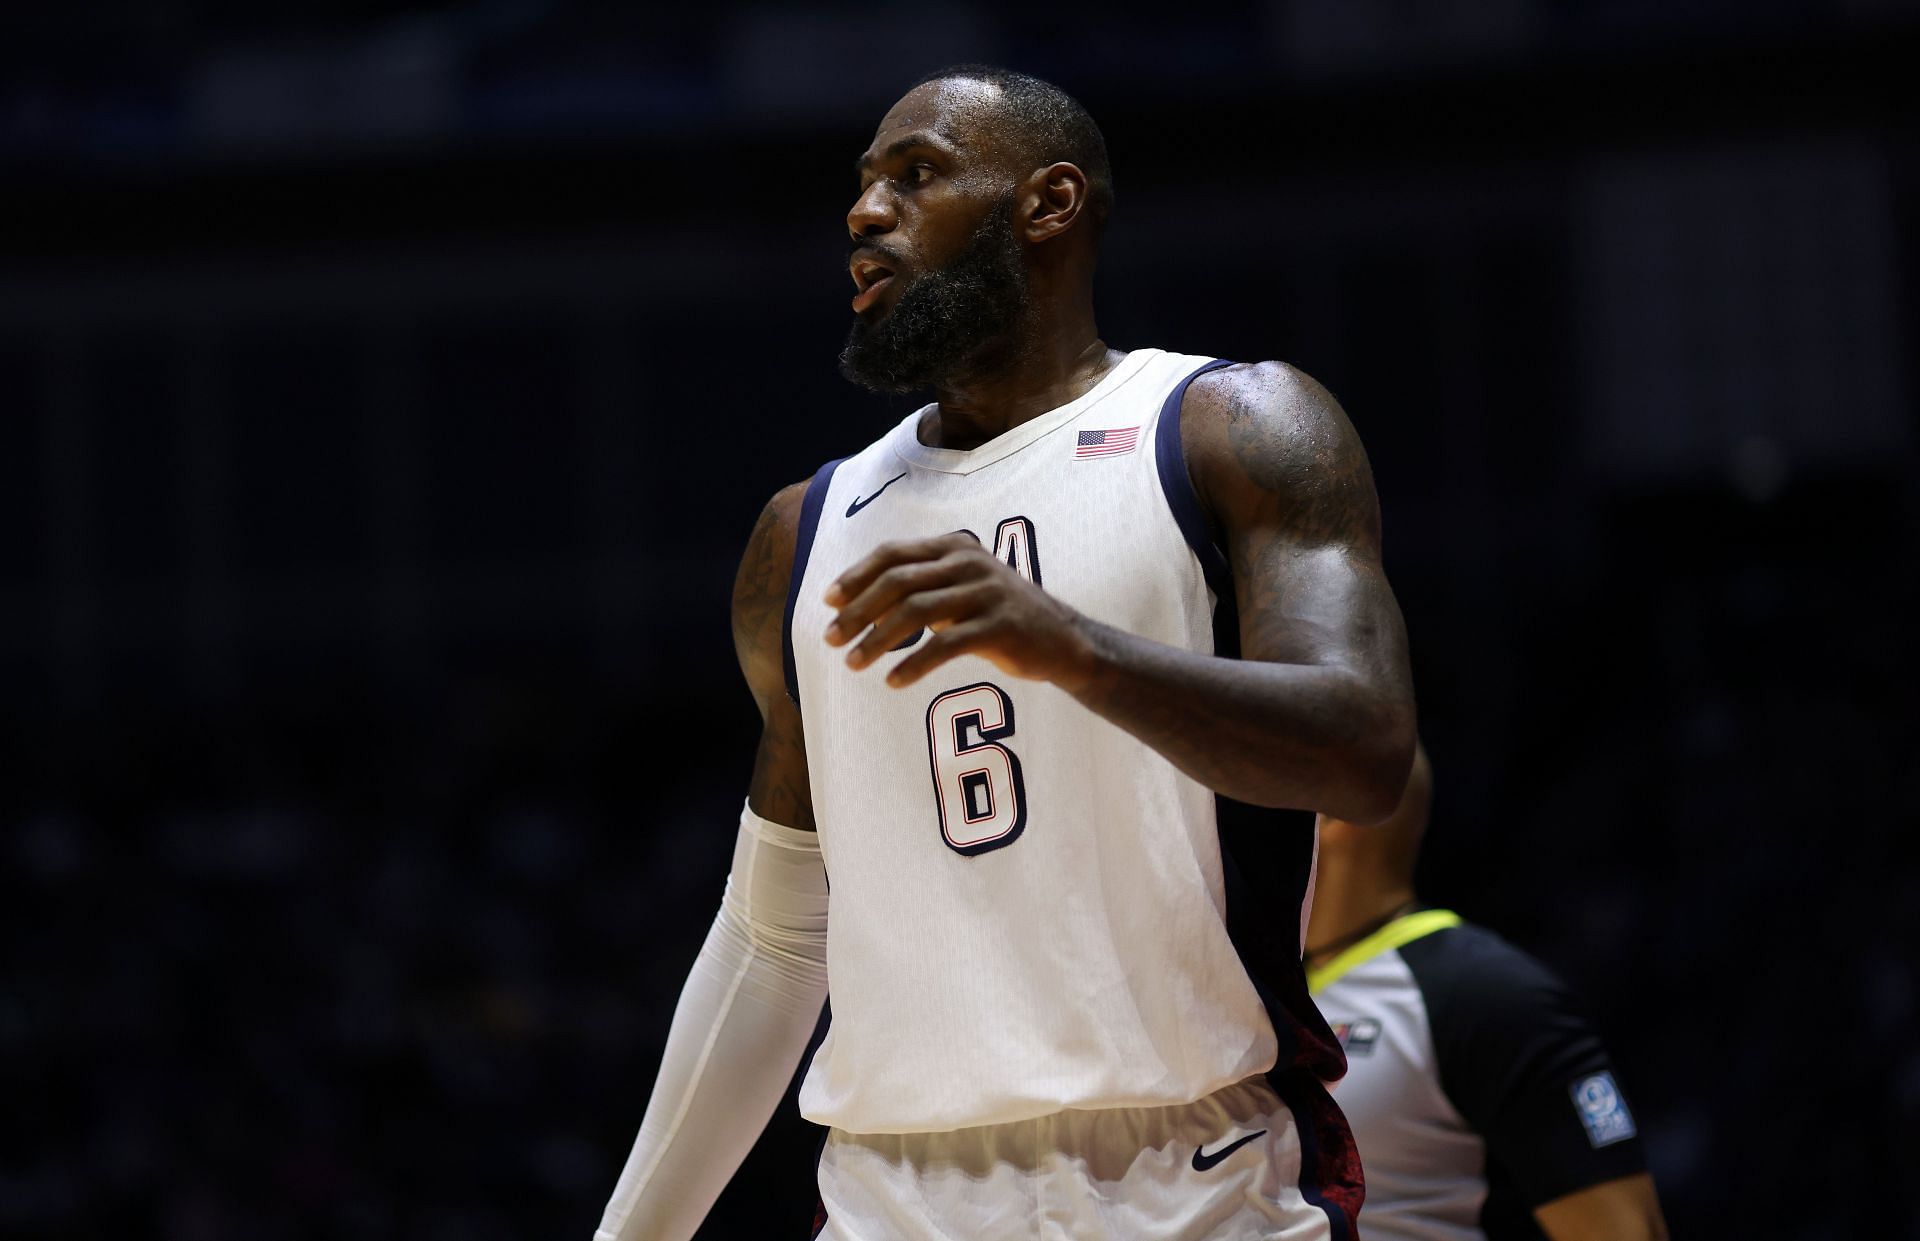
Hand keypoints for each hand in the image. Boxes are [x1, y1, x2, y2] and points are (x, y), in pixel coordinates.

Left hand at [823, 532, 1098, 689]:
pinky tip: (893, 681)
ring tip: (853, 664)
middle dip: (858, 611)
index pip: (893, 554)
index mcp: (954, 547)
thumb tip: (857, 605)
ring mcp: (986, 592)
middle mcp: (969, 563)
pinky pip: (945, 644)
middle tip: (831, 639)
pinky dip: (913, 664)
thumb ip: (918, 589)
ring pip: (916, 611)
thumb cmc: (998, 617)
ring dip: (877, 640)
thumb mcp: (959, 591)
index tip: (828, 602)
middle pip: (898, 581)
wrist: (1063, 641)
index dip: (856, 576)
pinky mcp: (1000, 626)